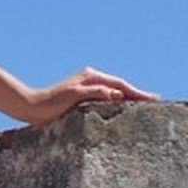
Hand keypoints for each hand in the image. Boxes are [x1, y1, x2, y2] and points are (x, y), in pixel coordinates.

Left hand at [17, 68, 155, 126]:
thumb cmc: (51, 103)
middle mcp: (91, 80)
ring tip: (145, 105)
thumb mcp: (75, 96)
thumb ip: (96, 93)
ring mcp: (87, 88)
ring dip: (129, 98)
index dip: (138, 92)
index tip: (154, 99)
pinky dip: (118, 103)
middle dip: (137, 94)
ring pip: (114, 92)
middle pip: (120, 87)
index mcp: (91, 77)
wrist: (31, 108)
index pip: (121, 85)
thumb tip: (117, 93)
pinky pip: (106, 99)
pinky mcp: (83, 98)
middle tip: (156, 101)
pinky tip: (123, 110)